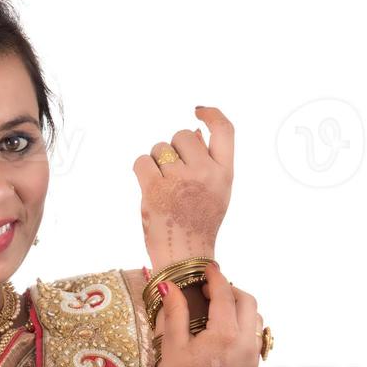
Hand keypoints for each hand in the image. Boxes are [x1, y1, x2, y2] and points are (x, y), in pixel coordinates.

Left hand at [133, 106, 233, 270]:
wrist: (184, 256)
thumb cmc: (198, 223)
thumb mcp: (216, 193)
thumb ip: (208, 162)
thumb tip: (194, 131)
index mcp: (224, 174)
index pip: (225, 130)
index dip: (212, 114)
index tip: (198, 110)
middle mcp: (205, 174)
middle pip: (182, 136)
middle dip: (173, 149)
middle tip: (173, 174)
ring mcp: (180, 180)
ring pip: (159, 148)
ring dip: (156, 162)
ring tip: (164, 187)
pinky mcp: (155, 189)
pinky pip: (142, 161)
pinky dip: (142, 170)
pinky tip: (149, 186)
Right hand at [152, 262, 261, 366]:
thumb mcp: (172, 346)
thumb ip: (174, 312)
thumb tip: (168, 285)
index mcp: (225, 335)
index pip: (224, 294)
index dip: (215, 277)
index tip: (207, 268)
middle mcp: (245, 344)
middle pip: (247, 301)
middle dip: (230, 289)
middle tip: (210, 287)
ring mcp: (251, 357)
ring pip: (255, 318)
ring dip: (239, 306)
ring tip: (216, 307)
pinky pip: (254, 336)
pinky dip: (243, 324)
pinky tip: (222, 329)